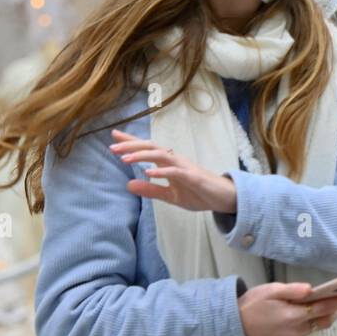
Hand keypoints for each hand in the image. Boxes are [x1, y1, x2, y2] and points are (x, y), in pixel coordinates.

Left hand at [110, 129, 236, 212]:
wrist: (224, 198)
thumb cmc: (199, 193)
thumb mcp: (170, 195)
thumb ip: (151, 189)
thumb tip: (128, 184)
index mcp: (169, 163)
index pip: (147, 149)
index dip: (131, 142)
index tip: (113, 137)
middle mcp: (175, 160)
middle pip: (151, 147)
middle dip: (131, 145)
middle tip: (112, 147)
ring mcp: (184, 167)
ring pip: (161, 155)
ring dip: (142, 155)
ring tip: (125, 158)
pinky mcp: (193, 177)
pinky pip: (175, 171)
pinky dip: (161, 171)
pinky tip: (148, 172)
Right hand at [237, 282, 336, 335]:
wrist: (235, 324)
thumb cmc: (253, 303)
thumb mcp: (271, 290)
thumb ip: (293, 290)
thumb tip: (311, 289)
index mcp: (293, 315)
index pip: (325, 307)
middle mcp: (296, 329)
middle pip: (325, 319)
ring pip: (318, 326)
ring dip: (327, 315)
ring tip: (335, 302)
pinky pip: (308, 330)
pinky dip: (315, 320)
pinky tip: (314, 311)